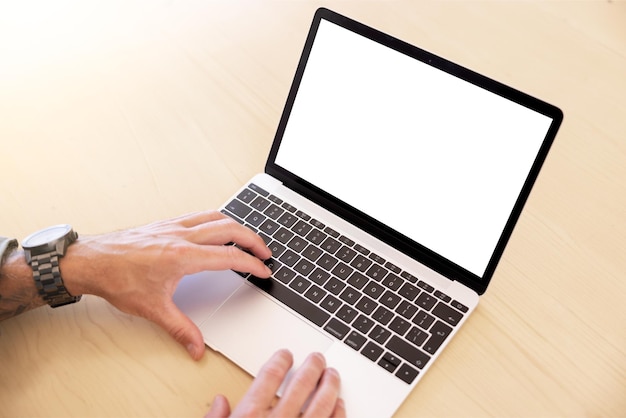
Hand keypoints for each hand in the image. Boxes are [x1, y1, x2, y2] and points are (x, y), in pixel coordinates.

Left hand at [60, 211, 271, 359]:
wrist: (92, 261)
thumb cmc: (117, 278)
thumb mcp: (152, 308)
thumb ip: (180, 328)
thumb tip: (196, 346)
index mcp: (183, 255)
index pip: (229, 256)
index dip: (252, 264)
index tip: (263, 270)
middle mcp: (182, 236)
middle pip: (229, 229)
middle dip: (253, 240)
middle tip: (265, 252)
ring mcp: (174, 226)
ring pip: (216, 216)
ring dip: (237, 226)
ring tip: (247, 238)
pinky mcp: (166, 224)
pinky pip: (200, 215)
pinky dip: (217, 220)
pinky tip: (216, 228)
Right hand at [206, 350, 345, 417]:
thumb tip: (219, 403)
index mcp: (250, 417)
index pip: (269, 378)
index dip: (279, 361)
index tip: (286, 354)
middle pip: (300, 386)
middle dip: (311, 367)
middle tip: (317, 358)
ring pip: (321, 404)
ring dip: (329, 386)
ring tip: (332, 375)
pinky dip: (338, 413)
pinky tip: (340, 404)